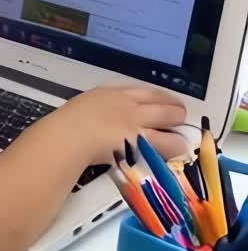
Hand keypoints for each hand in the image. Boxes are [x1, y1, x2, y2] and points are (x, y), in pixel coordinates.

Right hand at [53, 85, 186, 165]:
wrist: (70, 134)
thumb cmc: (70, 120)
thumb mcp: (87, 102)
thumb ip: (101, 104)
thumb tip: (103, 110)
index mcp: (117, 95)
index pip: (149, 93)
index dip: (164, 98)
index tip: (169, 101)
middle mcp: (132, 109)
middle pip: (165, 108)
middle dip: (176, 113)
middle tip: (180, 118)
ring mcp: (137, 129)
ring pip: (169, 131)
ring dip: (177, 138)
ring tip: (180, 143)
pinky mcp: (138, 148)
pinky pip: (161, 150)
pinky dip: (167, 154)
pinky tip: (169, 157)